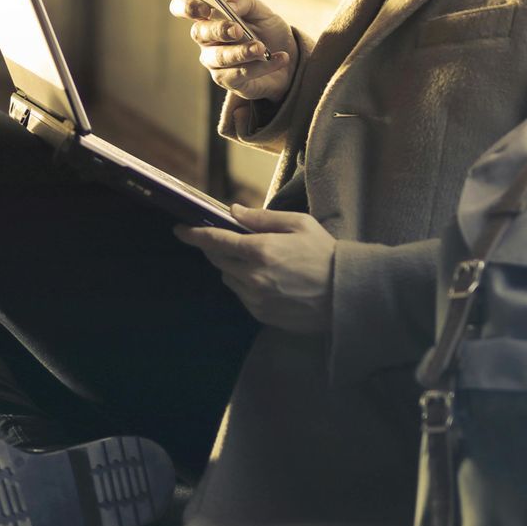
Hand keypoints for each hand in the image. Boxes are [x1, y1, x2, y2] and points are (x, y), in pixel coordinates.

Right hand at [168, 0, 296, 100]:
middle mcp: (207, 40)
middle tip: (238, 30)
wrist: (289, 57)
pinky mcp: (229, 81)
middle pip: (199, 33)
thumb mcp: (261, 10)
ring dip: (241, 52)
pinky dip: (261, 66)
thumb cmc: (267, 30)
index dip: (187, 6)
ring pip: (219, 57)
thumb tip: (228, 5)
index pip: (183, 7)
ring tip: (263, 48)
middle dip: (218, 30)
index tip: (204, 8)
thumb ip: (244, 1)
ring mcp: (215, 62)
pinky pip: (239, 74)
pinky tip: (280, 58)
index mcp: (209, 16)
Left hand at [173, 205, 333, 332]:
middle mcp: (253, 276)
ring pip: (228, 278)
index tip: (179, 229)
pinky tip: (264, 278)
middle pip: (217, 260)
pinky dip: (244, 284)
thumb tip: (233, 211)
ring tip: (253, 259)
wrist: (347, 295)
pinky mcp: (261, 314)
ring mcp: (256, 298)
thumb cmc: (326, 253)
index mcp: (261, 250)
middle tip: (223, 239)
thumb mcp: (299, 224)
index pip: (215, 240)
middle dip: (215, 247)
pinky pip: (241, 295)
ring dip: (231, 266)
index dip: (194, 234)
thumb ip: (262, 218)